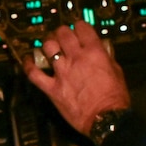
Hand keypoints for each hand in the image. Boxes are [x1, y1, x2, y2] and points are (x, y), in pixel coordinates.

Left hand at [17, 18, 131, 138]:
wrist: (107, 119)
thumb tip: (101, 51)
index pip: (82, 28)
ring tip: (49, 46)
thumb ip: (107, 57)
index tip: (78, 29)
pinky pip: (34, 74)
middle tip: (62, 37)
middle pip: (62, 33)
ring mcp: (62, 73)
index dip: (79, 26)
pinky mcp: (52, 88)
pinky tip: (28, 60)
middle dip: (62, 32)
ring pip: (48, 47)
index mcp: (94, 52)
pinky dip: (29, 65)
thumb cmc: (115, 97)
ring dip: (48, 44)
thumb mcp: (117, 71)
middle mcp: (76, 58)